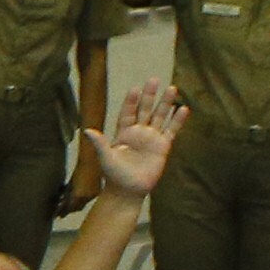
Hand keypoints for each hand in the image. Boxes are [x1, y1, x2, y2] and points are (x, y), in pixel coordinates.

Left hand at [81, 79, 183, 202]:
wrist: (129, 190)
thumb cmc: (114, 175)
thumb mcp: (105, 158)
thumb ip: (99, 143)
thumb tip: (86, 130)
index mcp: (123, 132)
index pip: (128, 112)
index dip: (131, 101)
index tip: (135, 89)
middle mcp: (138, 132)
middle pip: (145, 110)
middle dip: (149, 96)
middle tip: (154, 79)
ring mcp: (152, 138)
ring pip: (160, 116)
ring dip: (166, 103)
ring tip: (172, 88)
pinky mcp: (163, 146)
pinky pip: (171, 130)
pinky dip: (177, 120)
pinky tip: (183, 108)